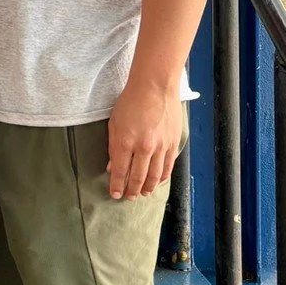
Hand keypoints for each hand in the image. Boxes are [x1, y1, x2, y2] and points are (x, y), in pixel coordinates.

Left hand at [107, 83, 181, 198]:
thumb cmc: (130, 102)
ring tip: (141, 193)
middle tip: (128, 197)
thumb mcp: (114, 123)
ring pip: (154, 176)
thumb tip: (112, 167)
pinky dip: (161, 178)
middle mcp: (144, 147)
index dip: (117, 186)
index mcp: (126, 142)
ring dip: (147, 187)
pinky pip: (167, 167)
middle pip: (138, 177)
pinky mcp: (172, 143)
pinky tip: (156, 182)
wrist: (155, 87)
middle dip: (131, 190)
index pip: (120, 172)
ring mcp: (160, 146)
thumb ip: (113, 147)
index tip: (114, 194)